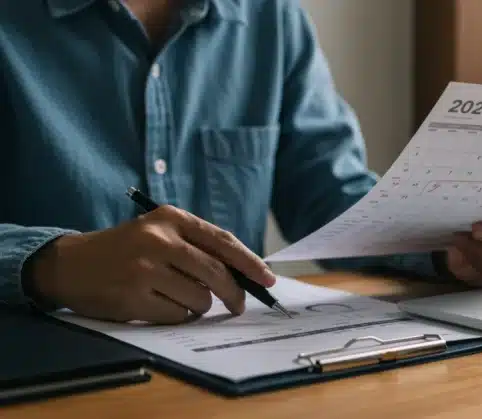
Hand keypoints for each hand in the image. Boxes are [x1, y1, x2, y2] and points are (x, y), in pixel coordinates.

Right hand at [25, 206, 275, 323]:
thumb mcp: (159, 231)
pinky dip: (177, 315)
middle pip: (216, 273)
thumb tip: (245, 275)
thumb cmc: (126, 249)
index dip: (250, 263)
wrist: (71, 264)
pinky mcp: (132, 297)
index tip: (268, 279)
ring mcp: (144, 269)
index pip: (223, 242)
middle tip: (237, 305)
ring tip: (176, 295)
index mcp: (171, 218)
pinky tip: (158, 304)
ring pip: (199, 299)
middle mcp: (159, 240)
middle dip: (233, 294)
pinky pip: (177, 315)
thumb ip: (197, 246)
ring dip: (198, 305)